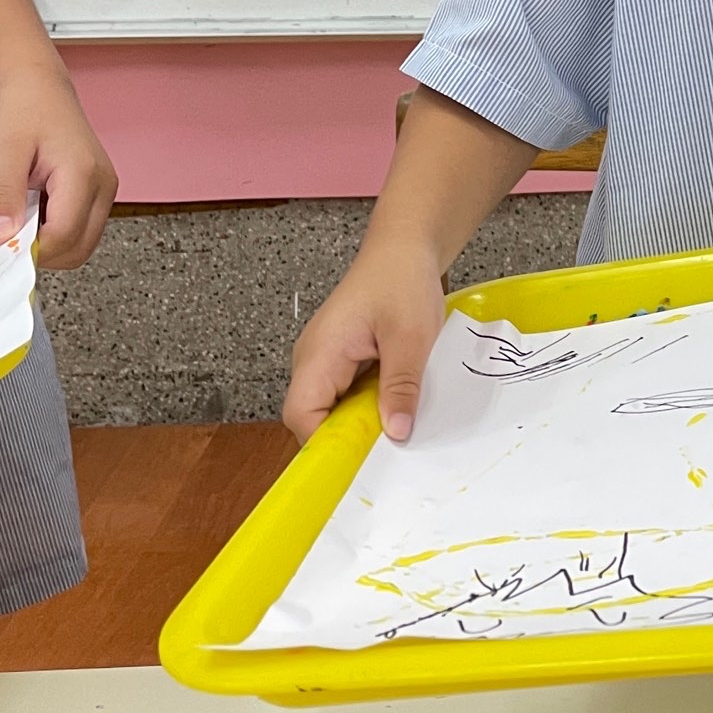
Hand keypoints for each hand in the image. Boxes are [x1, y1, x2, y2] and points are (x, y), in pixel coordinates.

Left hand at [0, 66, 116, 268]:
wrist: (37, 89)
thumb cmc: (23, 111)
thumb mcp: (3, 150)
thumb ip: (4, 196)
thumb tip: (2, 238)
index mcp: (84, 174)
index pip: (64, 235)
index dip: (30, 249)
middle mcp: (104, 186)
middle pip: (79, 248)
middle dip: (43, 251)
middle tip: (9, 232)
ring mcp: (105, 191)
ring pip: (82, 244)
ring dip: (49, 243)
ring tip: (21, 215)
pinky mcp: (99, 194)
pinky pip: (80, 230)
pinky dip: (54, 232)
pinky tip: (32, 210)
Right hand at [284, 237, 446, 442]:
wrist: (404, 248)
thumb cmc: (402, 281)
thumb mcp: (411, 337)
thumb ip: (401, 387)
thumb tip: (397, 434)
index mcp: (318, 354)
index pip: (301, 415)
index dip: (325, 445)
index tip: (360, 464)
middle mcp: (312, 361)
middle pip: (314, 419)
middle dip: (350, 439)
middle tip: (390, 449)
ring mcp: (325, 362)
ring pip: (333, 410)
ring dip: (363, 422)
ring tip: (398, 426)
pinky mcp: (341, 361)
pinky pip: (347, 397)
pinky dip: (370, 406)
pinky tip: (397, 406)